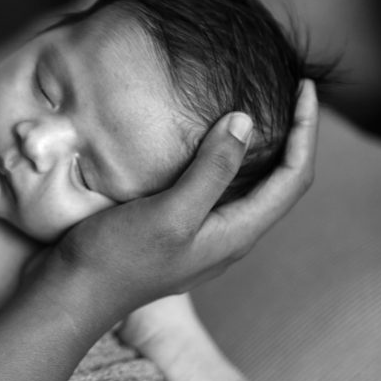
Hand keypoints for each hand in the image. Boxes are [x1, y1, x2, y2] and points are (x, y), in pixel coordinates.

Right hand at [47, 80, 318, 314]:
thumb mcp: (169, 214)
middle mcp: (227, 236)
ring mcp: (203, 234)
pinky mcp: (177, 228)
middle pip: (279, 183)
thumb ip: (211, 172)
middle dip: (293, 138)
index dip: (307, 133)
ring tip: (260, 110)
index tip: (304, 88)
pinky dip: (225, 158)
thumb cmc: (118, 258)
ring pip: (249, 186)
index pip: (292, 179)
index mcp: (235, 234)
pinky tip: (208, 141)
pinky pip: (217, 188)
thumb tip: (245, 123)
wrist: (73, 292)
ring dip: (262, 148)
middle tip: (289, 94)